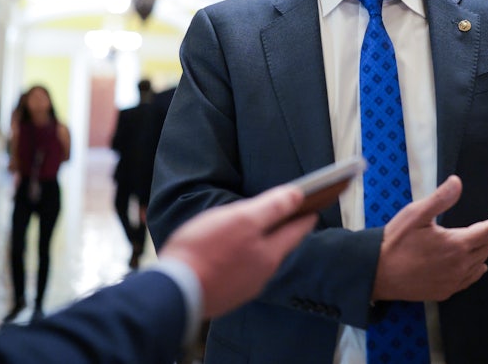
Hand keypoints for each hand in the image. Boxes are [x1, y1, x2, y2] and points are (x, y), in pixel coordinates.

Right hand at [158, 184, 316, 317]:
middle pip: (280, 246)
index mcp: (269, 254)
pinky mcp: (225, 293)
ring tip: (263, 231)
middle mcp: (261, 273)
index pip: (296, 230)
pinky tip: (235, 253)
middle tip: (292, 216)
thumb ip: (272, 208)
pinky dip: (245, 258)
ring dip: (265, 245)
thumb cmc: (204, 251)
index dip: (305, 215)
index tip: (315, 206)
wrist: (172, 291)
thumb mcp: (240, 219)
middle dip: (287, 230)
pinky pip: (242, 271)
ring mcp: (243, 286)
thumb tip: (297, 195)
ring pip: (261, 260)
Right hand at [372, 175, 487, 301]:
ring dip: (483, 254)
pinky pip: (467, 282)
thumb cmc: (396, 241)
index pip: (485, 232)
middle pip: (484, 249)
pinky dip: (475, 273)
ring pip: (477, 266)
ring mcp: (452, 281)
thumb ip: (440, 198)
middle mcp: (459, 265)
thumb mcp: (416, 213)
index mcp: (456, 244)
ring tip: (485, 245)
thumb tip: (457, 182)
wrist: (377, 272)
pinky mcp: (443, 292)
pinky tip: (476, 269)